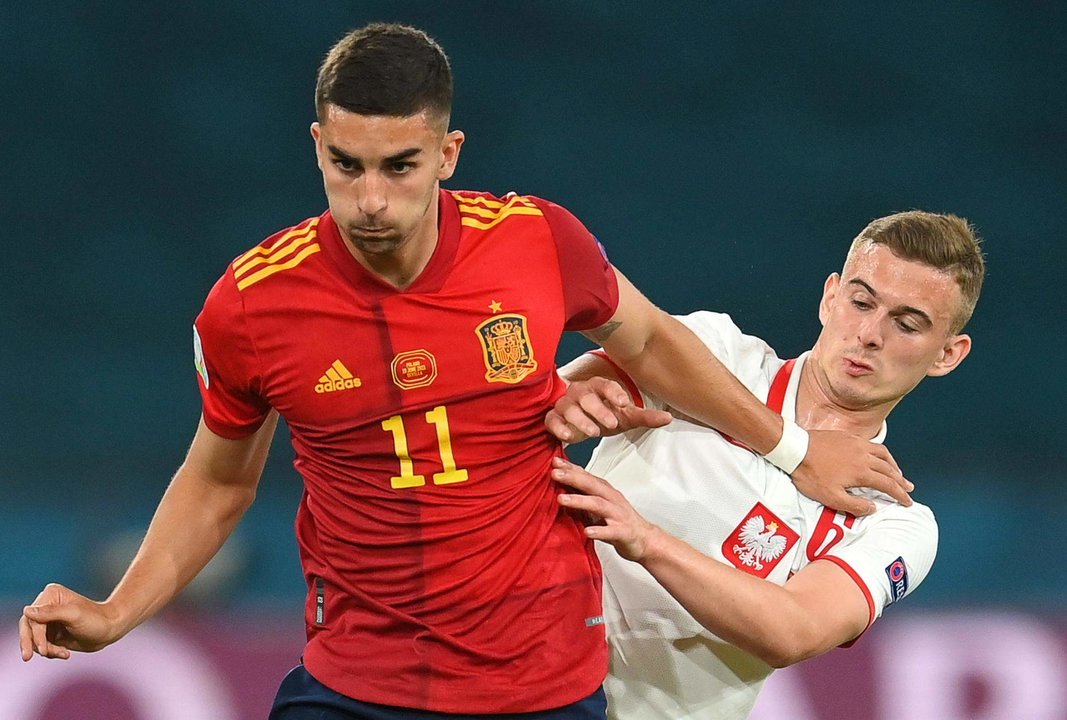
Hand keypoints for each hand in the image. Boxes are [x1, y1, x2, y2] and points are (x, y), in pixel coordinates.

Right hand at [19, 583, 121, 660]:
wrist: (111, 630)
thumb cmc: (96, 620)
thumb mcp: (74, 615)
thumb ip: (51, 613)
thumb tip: (27, 611)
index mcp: (51, 595)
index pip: (32, 617)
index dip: (34, 635)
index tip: (43, 649)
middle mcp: (46, 606)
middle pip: (27, 627)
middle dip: (30, 644)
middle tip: (27, 658)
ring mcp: (48, 620)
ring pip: (34, 639)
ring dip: (46, 650)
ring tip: (63, 653)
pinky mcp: (51, 633)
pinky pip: (42, 646)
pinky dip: (51, 652)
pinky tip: (65, 654)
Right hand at [546, 377, 671, 442]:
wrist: (580, 422)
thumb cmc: (604, 415)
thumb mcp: (625, 417)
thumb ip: (645, 417)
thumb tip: (669, 418)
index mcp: (598, 386)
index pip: (605, 384)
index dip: (613, 393)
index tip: (624, 404)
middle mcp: (580, 392)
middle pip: (586, 396)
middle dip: (598, 409)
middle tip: (611, 424)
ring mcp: (565, 404)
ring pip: (568, 408)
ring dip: (581, 420)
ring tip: (594, 433)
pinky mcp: (553, 418)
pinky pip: (552, 420)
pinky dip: (558, 427)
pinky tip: (568, 437)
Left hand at [551, 457, 656, 561]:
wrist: (645, 540)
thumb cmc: (620, 521)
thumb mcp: (600, 506)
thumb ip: (583, 497)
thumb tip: (560, 488)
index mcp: (605, 492)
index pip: (587, 476)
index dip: (571, 468)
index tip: (554, 461)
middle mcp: (612, 500)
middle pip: (592, 485)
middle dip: (573, 478)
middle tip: (554, 473)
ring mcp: (618, 515)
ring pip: (599, 505)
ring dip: (580, 501)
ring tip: (562, 500)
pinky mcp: (624, 532)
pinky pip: (611, 531)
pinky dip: (599, 531)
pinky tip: (587, 531)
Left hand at [792, 430, 913, 515]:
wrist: (795, 449)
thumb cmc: (810, 475)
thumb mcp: (831, 497)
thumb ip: (854, 505)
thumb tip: (873, 508)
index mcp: (862, 472)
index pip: (888, 485)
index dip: (900, 495)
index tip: (908, 502)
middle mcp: (864, 456)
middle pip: (889, 469)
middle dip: (901, 481)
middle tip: (909, 489)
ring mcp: (856, 444)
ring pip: (883, 454)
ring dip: (894, 465)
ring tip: (898, 473)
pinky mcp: (847, 437)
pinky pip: (871, 444)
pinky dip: (881, 453)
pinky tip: (878, 456)